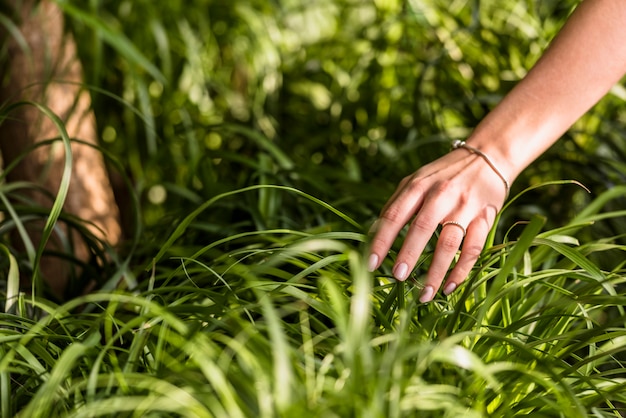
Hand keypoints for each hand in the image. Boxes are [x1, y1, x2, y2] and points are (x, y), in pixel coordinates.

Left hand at [368, 146, 508, 302]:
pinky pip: (473, 248)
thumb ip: (396, 204)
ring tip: (424, 294)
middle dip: (409, 254)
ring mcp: (465, 206)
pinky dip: (461, 270)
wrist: (488, 157)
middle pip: (423, 227)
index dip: (382, 240)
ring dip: (436, 271)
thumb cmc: (444, 174)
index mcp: (419, 185)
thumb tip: (371, 235)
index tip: (372, 263)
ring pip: (449, 243)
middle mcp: (442, 194)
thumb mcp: (416, 180)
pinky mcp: (486, 217)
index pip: (395, 214)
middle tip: (398, 277)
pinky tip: (449, 287)